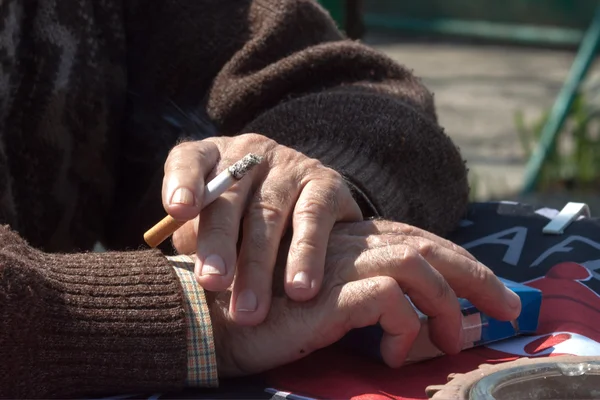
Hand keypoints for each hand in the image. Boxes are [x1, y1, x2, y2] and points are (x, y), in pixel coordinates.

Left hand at [163, 133, 362, 324]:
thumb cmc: (247, 226)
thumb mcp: (216, 227)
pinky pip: (313, 217)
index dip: (182, 181)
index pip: (190, 160)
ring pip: (269, 212)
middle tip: (212, 281)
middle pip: (227, 195)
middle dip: (218, 240)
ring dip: (258, 263)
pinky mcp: (327, 182)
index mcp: (214, 159)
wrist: (316, 209)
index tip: (178, 211)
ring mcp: (290, 164)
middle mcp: (251, 154)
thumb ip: (196, 238)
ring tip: (251, 308)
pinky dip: (306, 254)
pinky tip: (300, 289)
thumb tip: (184, 271)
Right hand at [208, 219, 521, 376]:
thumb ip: (374, 305)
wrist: (211, 321)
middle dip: (476, 276)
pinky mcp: (329, 292)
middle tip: (509, 307)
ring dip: (447, 304)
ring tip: (455, 340)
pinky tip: (395, 355)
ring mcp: (338, 264)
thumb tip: (428, 325)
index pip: (417, 240)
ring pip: (417, 265)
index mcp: (347, 242)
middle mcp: (347, 245)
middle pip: (428, 246)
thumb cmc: (267, 318)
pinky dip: (406, 327)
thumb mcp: (330, 307)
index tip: (492, 293)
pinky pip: (390, 300)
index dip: (461, 262)